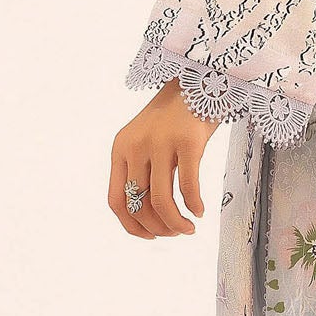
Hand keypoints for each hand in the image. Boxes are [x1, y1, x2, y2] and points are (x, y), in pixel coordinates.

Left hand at [109, 79, 220, 238]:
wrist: (198, 80)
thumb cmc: (174, 115)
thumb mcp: (147, 139)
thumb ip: (142, 170)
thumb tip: (149, 213)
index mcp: (120, 149)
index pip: (116, 200)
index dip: (132, 225)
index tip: (150, 235)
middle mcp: (135, 147)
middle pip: (139, 205)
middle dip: (158, 228)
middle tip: (176, 232)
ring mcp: (160, 143)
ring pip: (161, 201)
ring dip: (176, 223)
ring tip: (189, 228)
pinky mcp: (187, 142)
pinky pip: (188, 186)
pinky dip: (194, 205)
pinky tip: (200, 211)